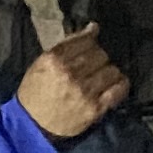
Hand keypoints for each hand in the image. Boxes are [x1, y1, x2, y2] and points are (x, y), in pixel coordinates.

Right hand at [15, 28, 131, 140]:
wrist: (32, 125)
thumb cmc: (35, 91)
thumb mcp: (41, 64)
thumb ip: (66, 46)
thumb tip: (93, 28)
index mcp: (54, 60)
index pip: (85, 41)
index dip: (91, 41)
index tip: (92, 45)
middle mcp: (70, 73)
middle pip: (100, 54)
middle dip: (98, 58)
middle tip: (92, 66)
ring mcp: (84, 91)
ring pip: (111, 70)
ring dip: (108, 72)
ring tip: (100, 78)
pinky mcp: (95, 108)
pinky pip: (118, 89)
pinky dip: (120, 85)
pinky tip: (114, 86)